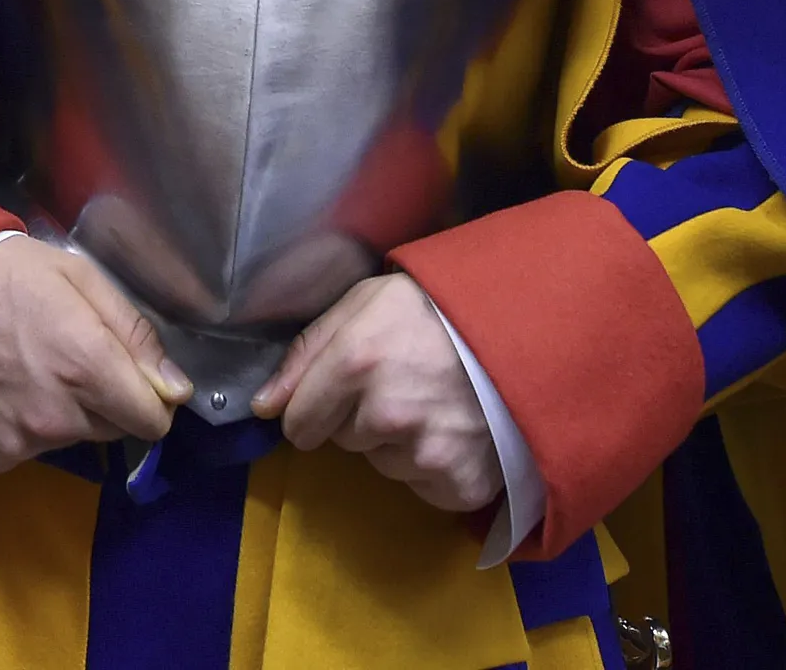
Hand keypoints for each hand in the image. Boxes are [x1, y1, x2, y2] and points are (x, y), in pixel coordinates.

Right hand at [0, 241, 188, 470]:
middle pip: (116, 428)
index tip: (135, 376)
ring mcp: (25, 440)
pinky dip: (30, 427)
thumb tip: (177, 388)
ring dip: (69, 413)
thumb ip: (136, 335)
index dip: (153, 398)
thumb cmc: (11, 275)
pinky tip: (8, 389)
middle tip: (72, 357)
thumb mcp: (82, 280)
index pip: (153, 420)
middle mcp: (60, 415)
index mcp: (88, 366)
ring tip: (33, 368)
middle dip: (108, 400)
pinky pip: (36, 449)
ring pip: (76, 438)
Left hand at [252, 273, 502, 514]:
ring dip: (398, 441)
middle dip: (361, 418)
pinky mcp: (458, 483)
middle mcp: (386, 414)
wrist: (522, 328)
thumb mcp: (365, 303)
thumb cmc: (434, 308)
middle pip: (342, 441)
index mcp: (356, 363)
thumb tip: (263, 407)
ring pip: (382, 462)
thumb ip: (307, 352)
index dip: (314, 408)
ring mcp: (424, 453)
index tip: (340, 392)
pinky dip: (433, 464)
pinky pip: (421, 483)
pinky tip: (454, 428)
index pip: (298, 423)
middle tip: (403, 383)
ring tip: (434, 400)